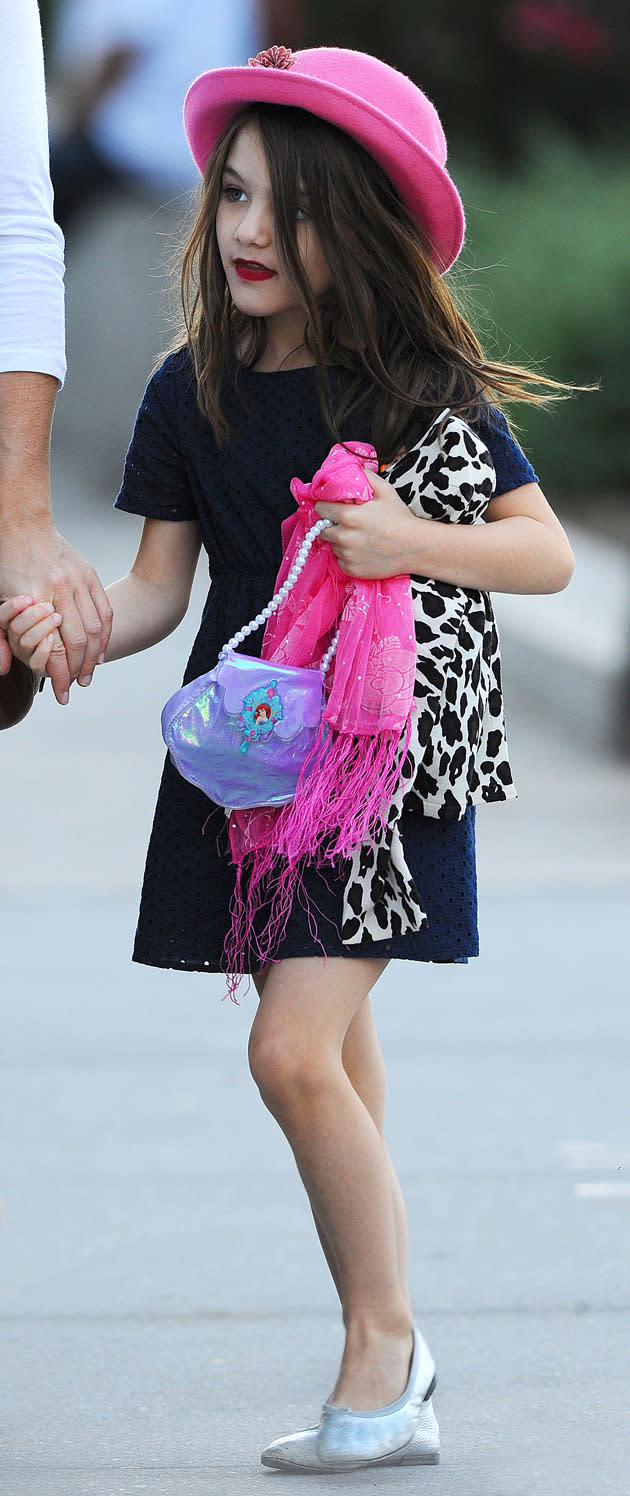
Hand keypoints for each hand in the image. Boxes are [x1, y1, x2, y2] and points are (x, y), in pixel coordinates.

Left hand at [0, 521, 112, 702]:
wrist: (23, 523)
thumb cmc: (7, 559)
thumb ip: (0, 634)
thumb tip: (4, 667)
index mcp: (36, 597)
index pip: (56, 647)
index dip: (60, 674)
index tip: (61, 691)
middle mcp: (61, 590)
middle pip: (78, 641)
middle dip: (79, 670)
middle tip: (76, 685)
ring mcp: (79, 581)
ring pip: (95, 628)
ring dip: (94, 655)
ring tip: (89, 672)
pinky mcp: (89, 574)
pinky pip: (104, 610)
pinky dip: (105, 634)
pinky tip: (100, 648)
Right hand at [0, 596, 62, 674]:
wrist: (69, 643)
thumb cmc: (56, 614)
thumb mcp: (45, 601)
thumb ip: (31, 599)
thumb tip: (29, 597)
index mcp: (10, 621)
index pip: (3, 615)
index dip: (13, 607)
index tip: (29, 598)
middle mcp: (15, 638)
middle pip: (14, 628)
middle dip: (32, 616)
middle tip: (49, 607)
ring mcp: (24, 653)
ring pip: (25, 643)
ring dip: (42, 630)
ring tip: (57, 619)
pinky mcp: (37, 666)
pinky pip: (35, 662)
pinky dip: (44, 650)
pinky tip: (52, 638)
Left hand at [314, 470, 421, 578]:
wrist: (415, 547)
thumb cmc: (401, 518)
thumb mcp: (385, 491)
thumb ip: (365, 477)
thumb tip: (352, 469)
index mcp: (348, 516)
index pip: (320, 508)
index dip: (326, 506)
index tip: (333, 507)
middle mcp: (344, 537)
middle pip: (321, 529)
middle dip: (330, 524)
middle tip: (346, 523)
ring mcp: (347, 555)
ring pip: (332, 545)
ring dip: (339, 541)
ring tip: (358, 538)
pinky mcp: (351, 570)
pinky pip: (340, 561)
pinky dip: (347, 556)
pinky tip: (361, 551)